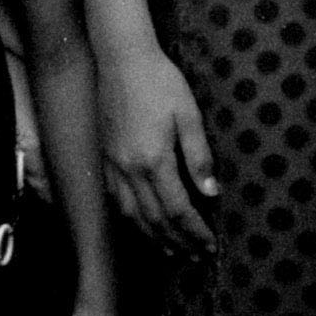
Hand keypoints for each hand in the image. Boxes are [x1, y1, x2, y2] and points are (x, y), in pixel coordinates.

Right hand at [96, 46, 216, 254]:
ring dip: (154, 239)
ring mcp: (113, 166)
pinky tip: (143, 225)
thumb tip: (211, 193)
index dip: (195, 231)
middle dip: (178, 242)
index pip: (177, 210)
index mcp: (153, 160)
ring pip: (132, 216)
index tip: (211, 245)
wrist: (121, 58)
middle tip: (197, 256)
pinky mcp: (105, 158)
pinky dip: (132, 221)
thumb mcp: (188, 114)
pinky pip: (117, 201)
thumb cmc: (160, 81)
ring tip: (173, 252)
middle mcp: (130, 169)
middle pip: (155, 220)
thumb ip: (199, 156)